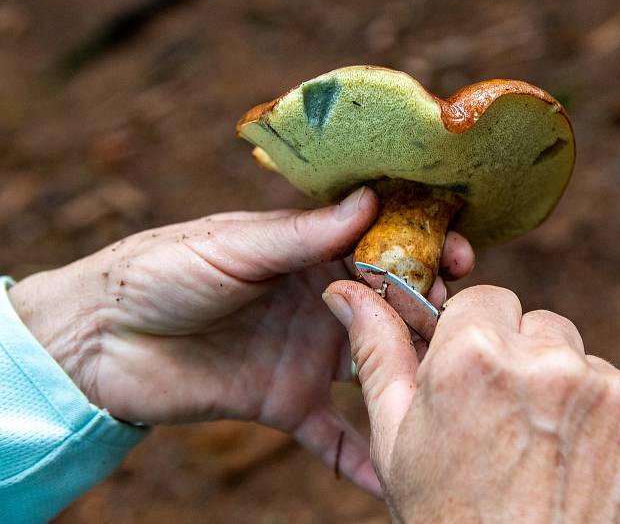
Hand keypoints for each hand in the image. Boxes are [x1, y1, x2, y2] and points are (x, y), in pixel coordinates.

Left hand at [8, 187, 474, 495]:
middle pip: (392, 306)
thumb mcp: (233, 245)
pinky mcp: (288, 402)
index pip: (382, 245)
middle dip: (430, 309)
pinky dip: (362, 459)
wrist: (99, 340)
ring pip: (377, 367)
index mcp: (308, 253)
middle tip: (457, 318)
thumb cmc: (160, 271)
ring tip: (450, 385)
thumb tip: (372, 200)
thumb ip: (302, 234)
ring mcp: (309, 355)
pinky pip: (334, 436)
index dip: (424, 245)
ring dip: (413, 375)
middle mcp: (320, 302)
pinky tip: (395, 478)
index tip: (460, 252)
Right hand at [323, 282, 619, 521]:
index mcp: (474, 359)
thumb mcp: (398, 440)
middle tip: (510, 423)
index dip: (478, 338)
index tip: (476, 374)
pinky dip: (613, 431)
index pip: (488, 300)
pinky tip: (585, 474)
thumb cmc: (449, 520)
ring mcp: (613, 397)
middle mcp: (549, 365)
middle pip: (542, 327)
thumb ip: (378, 353)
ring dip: (570, 395)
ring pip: (587, 365)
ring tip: (546, 458)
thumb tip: (344, 292)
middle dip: (525, 360)